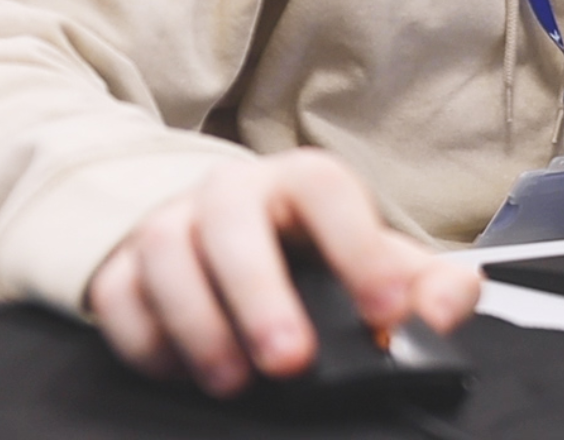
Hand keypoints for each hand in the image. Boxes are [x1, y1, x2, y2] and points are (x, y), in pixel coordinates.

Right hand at [86, 149, 480, 396]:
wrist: (236, 246)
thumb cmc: (316, 259)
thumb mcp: (380, 266)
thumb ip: (431, 286)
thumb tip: (447, 307)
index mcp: (303, 181)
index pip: (326, 189)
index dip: (358, 246)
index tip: (386, 311)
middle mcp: (232, 190)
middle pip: (233, 219)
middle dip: (261, 293)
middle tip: (292, 362)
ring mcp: (170, 222)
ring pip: (165, 251)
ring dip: (197, 321)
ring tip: (233, 381)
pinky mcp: (121, 265)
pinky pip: (116, 296)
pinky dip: (144, 339)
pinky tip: (182, 373)